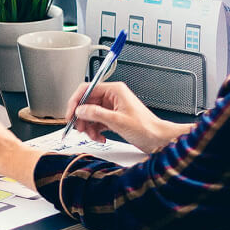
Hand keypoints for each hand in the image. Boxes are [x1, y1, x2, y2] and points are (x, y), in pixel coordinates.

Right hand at [70, 80, 185, 153]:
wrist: (159, 139)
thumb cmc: (146, 128)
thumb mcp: (118, 121)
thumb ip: (96, 114)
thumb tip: (80, 110)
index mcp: (115, 90)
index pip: (87, 89)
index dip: (75, 101)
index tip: (70, 114)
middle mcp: (112, 97)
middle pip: (87, 103)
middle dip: (82, 117)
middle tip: (79, 128)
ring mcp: (112, 107)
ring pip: (91, 114)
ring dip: (88, 126)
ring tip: (92, 136)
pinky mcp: (113, 118)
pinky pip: (97, 122)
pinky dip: (95, 131)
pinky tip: (100, 137)